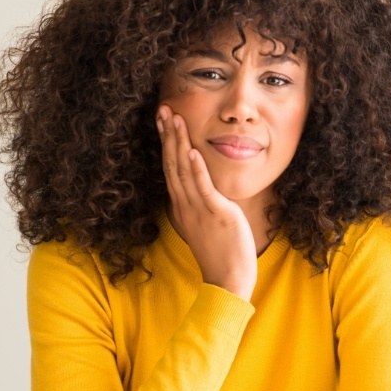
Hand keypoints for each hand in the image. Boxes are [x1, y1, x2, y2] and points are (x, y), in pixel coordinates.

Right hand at [157, 105, 256, 300]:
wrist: (227, 281)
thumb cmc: (220, 254)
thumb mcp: (205, 224)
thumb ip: (201, 204)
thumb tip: (202, 189)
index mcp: (183, 207)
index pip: (170, 169)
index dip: (166, 144)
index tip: (163, 122)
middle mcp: (186, 205)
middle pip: (172, 164)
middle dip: (167, 135)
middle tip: (162, 109)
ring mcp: (199, 209)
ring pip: (183, 171)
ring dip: (178, 143)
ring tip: (174, 119)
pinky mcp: (216, 214)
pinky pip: (203, 188)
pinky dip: (196, 168)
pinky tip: (191, 150)